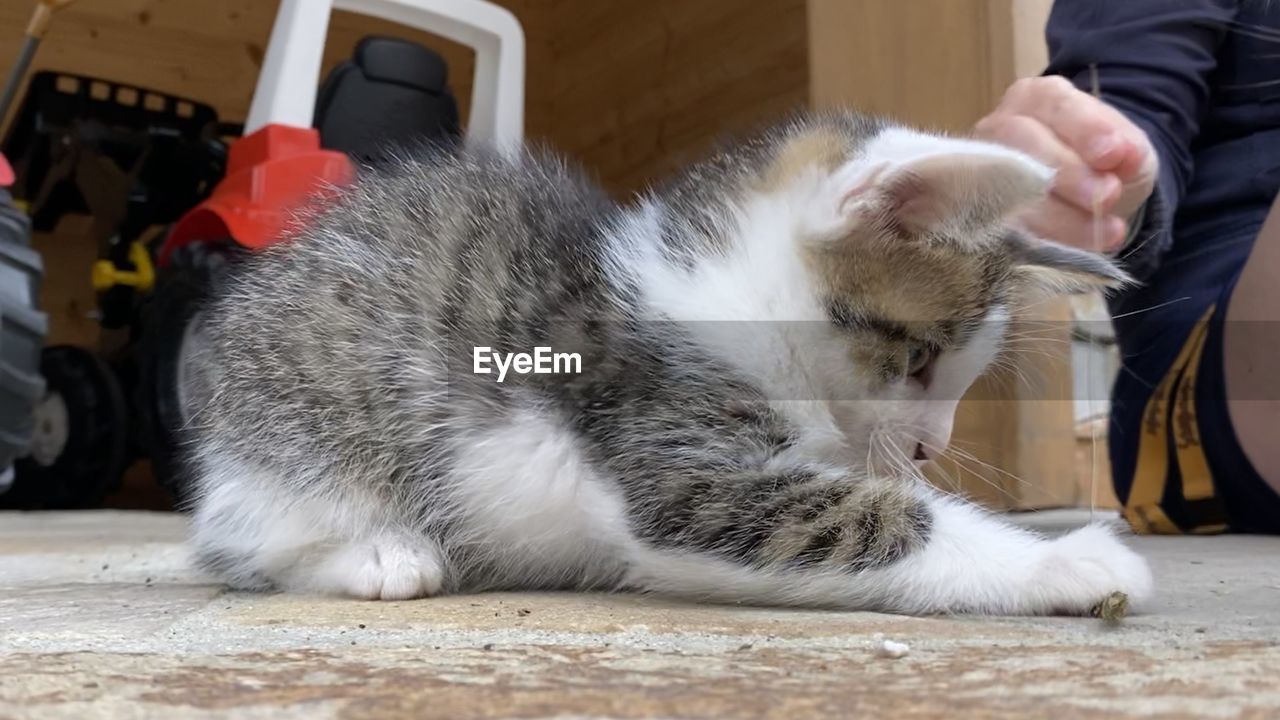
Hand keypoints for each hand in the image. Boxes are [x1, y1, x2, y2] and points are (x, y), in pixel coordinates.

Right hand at [974, 76, 1157, 252]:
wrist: (1086, 194)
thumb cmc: (1101, 160)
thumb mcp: (1126, 146)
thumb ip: (1126, 147)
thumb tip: (1122, 156)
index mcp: (1037, 98)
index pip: (1055, 105)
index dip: (1084, 129)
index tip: (1113, 154)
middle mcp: (1000, 126)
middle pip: (1022, 143)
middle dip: (1067, 173)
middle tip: (1108, 197)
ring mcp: (984, 169)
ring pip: (1010, 189)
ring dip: (1062, 216)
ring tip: (1107, 232)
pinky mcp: (983, 212)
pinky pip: (1008, 226)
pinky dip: (1049, 239)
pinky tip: (1082, 247)